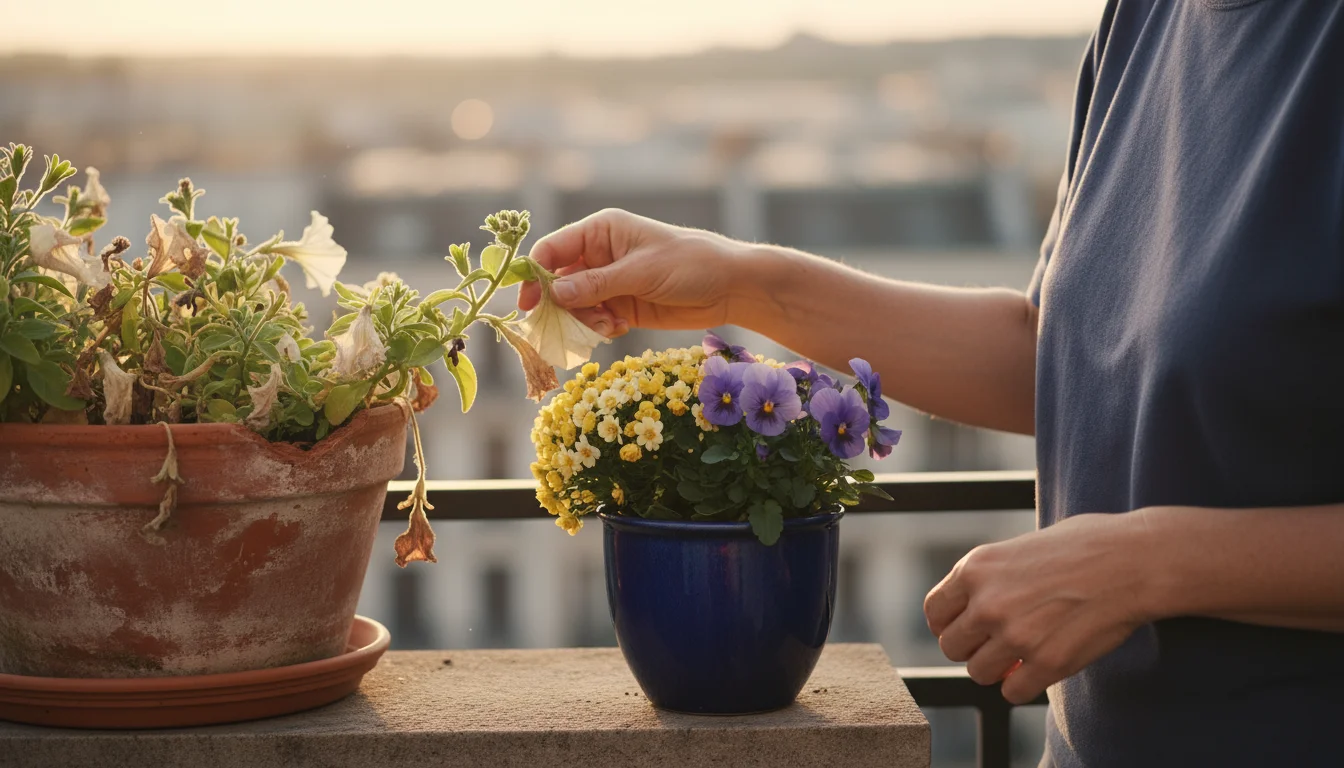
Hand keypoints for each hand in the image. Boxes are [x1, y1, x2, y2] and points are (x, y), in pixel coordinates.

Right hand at [517, 209, 751, 335]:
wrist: (730, 288)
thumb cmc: (690, 264)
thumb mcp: (642, 272)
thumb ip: (597, 284)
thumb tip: (554, 293)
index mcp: (601, 232)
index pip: (553, 250)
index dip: (534, 274)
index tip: (527, 304)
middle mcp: (599, 256)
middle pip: (557, 282)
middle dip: (559, 306)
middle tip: (565, 327)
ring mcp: (609, 283)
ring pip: (574, 306)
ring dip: (583, 321)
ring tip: (609, 326)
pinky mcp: (621, 307)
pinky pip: (593, 320)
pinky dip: (599, 329)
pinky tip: (620, 328)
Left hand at [923, 512, 1156, 703]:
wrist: (1134, 560)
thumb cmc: (1083, 546)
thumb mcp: (1019, 547)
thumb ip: (990, 578)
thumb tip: (971, 607)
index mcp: (975, 569)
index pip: (935, 612)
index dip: (948, 625)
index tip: (965, 629)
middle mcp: (987, 603)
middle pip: (951, 647)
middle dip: (972, 648)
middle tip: (996, 644)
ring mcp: (1016, 636)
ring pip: (978, 672)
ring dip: (997, 669)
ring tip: (1019, 655)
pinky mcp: (1047, 663)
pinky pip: (1013, 692)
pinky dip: (1023, 686)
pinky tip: (1039, 669)